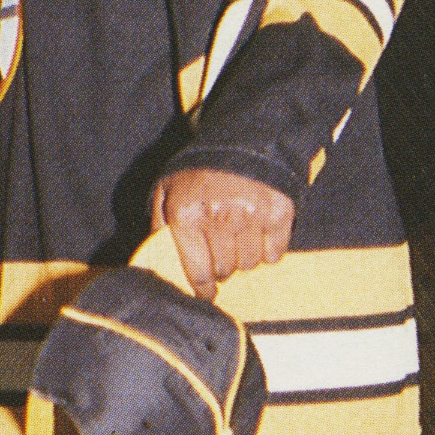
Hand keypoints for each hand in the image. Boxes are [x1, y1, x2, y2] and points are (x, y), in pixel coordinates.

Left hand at [150, 168, 294, 300]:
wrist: (241, 139)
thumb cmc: (199, 170)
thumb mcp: (167, 190)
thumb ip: (158, 224)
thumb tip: (156, 260)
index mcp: (187, 214)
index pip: (198, 271)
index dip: (203, 289)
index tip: (207, 295)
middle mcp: (219, 217)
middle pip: (225, 270)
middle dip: (222, 268)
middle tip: (222, 254)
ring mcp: (251, 215)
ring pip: (250, 264)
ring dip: (244, 259)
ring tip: (239, 238)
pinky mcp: (279, 213)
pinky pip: (275, 254)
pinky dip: (268, 251)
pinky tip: (259, 235)